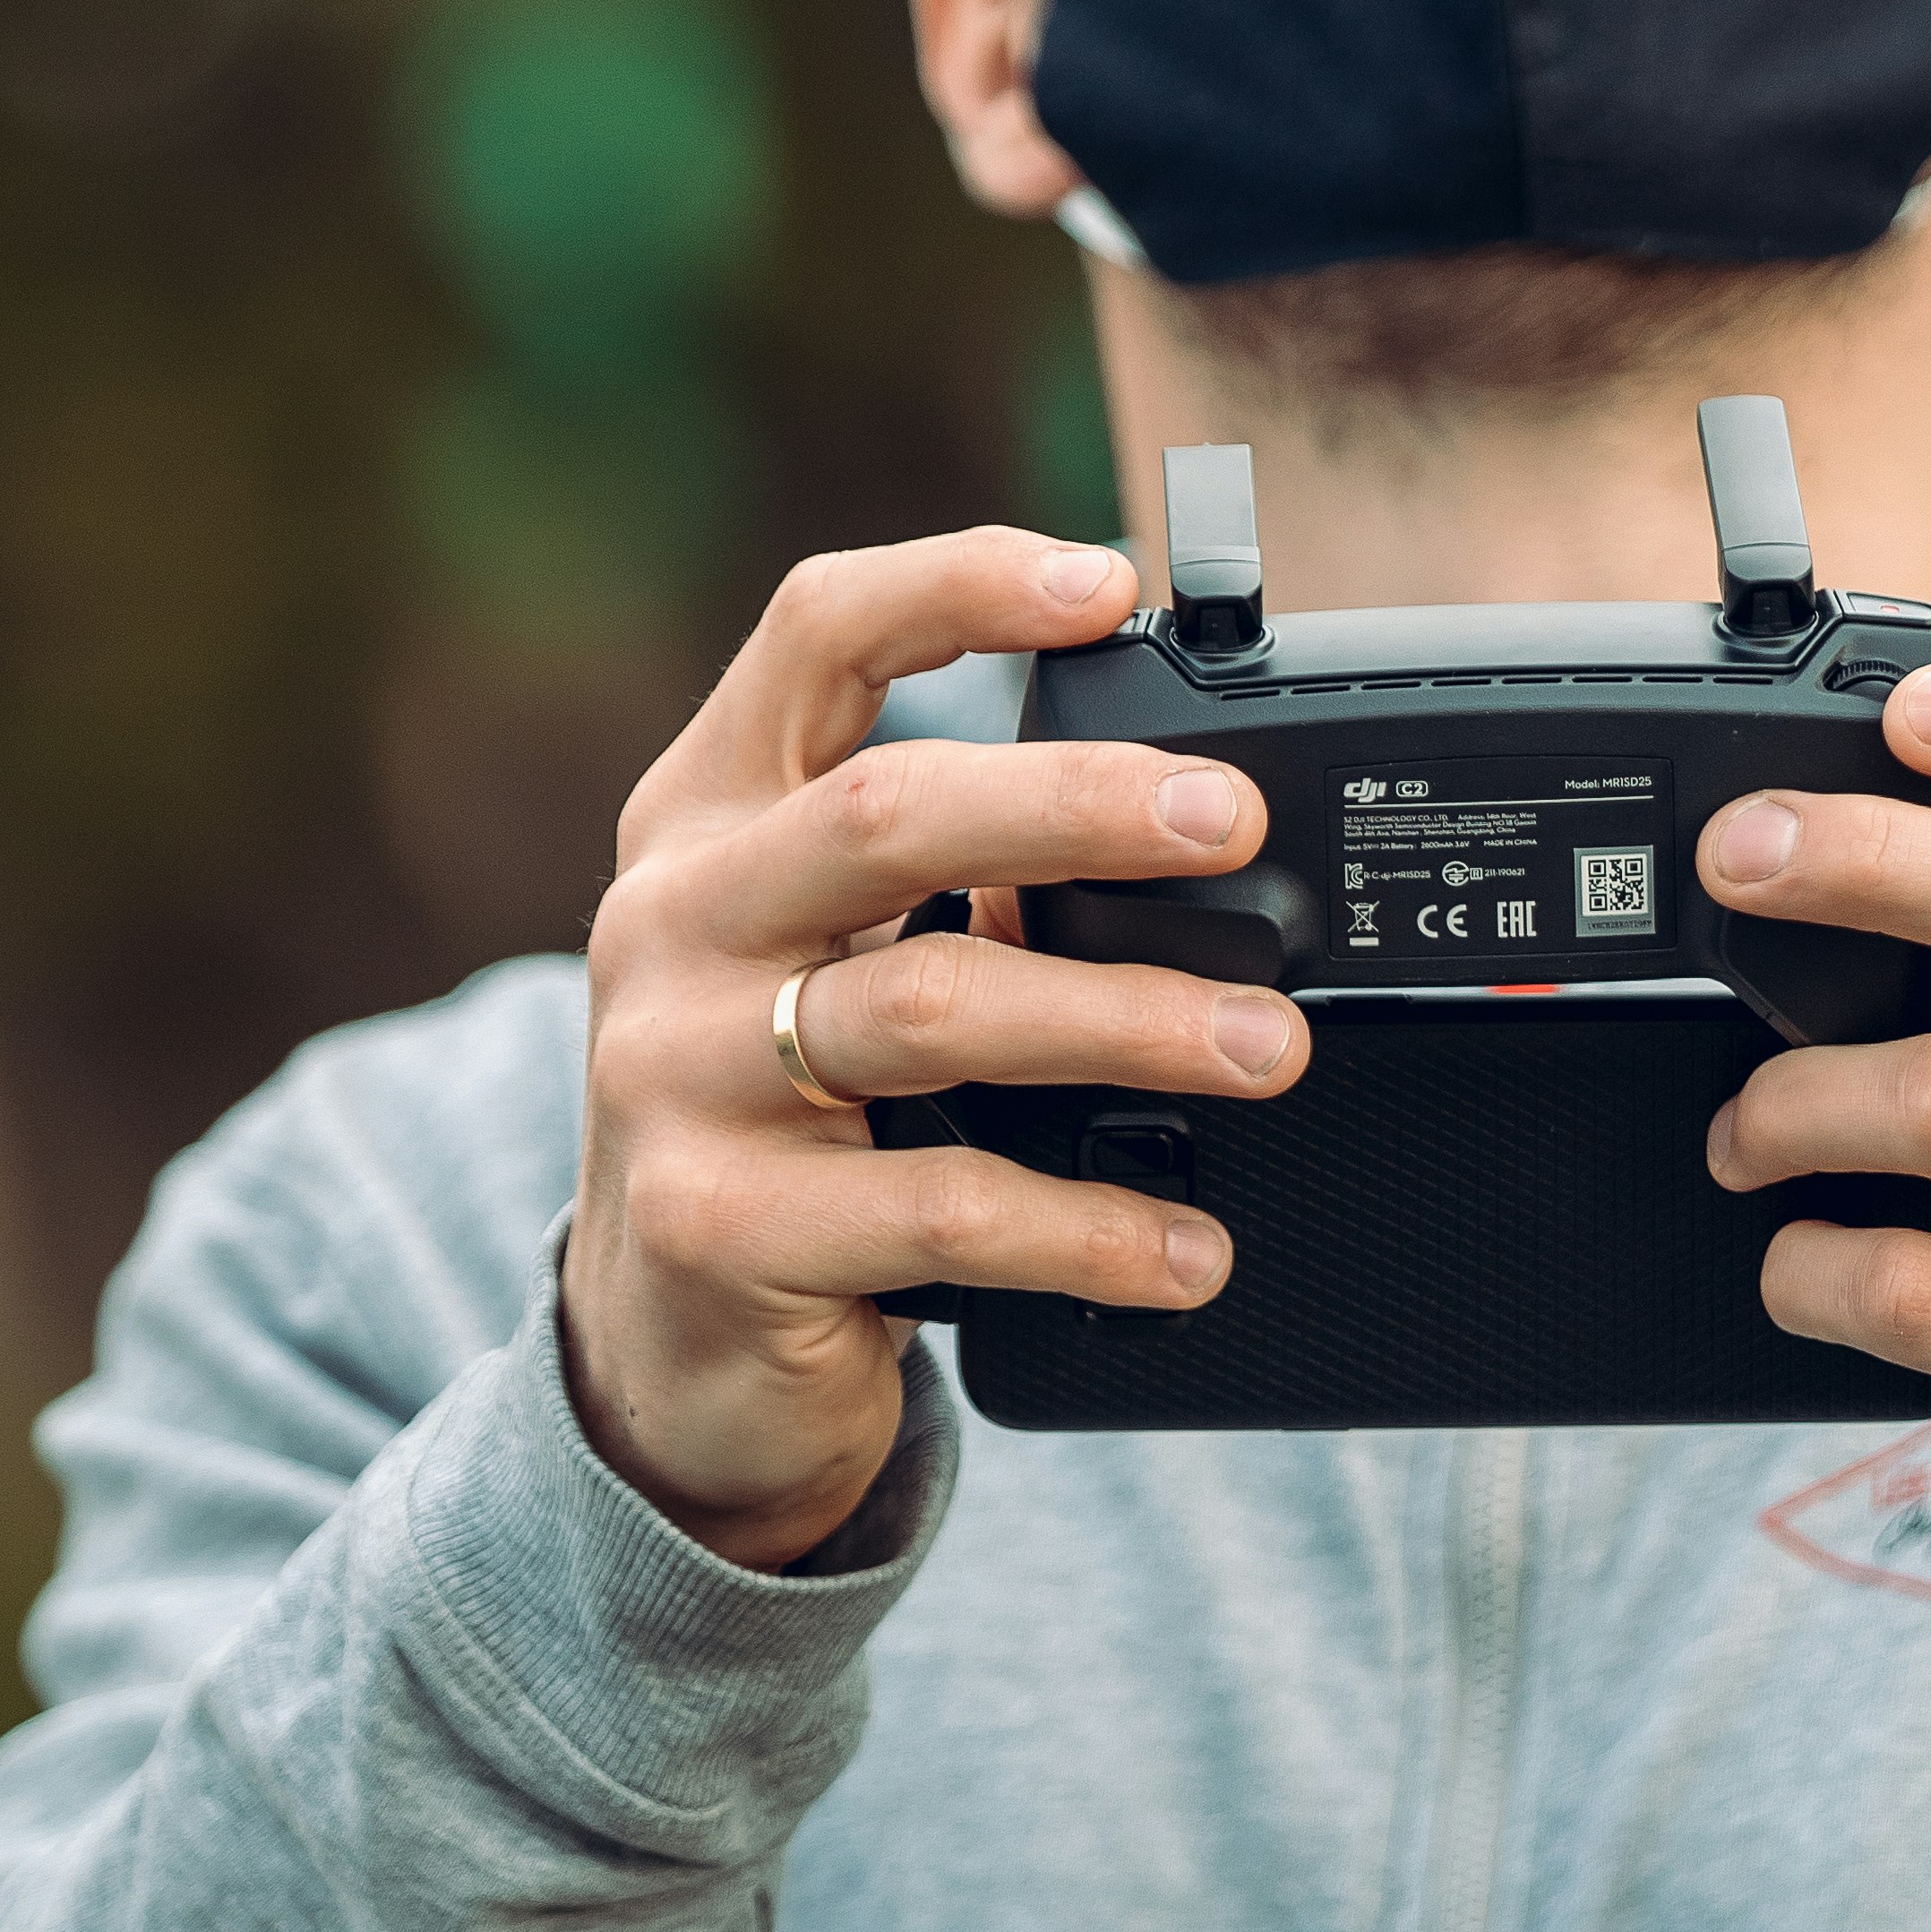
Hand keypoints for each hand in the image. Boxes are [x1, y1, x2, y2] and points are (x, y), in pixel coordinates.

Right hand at [566, 527, 1309, 1567]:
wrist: (664, 1348)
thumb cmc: (786, 1121)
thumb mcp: (831, 962)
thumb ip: (957, 882)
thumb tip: (1193, 838)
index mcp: (708, 817)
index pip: (814, 639)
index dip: (959, 584)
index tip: (1108, 583)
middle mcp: (672, 921)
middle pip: (884, 813)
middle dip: (1079, 803)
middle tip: (1233, 823)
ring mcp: (676, 1074)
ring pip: (930, 1007)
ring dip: (1126, 1019)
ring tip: (1266, 1047)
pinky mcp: (715, 1226)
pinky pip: (938, 1209)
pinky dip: (1086, 1228)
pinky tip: (1184, 1248)